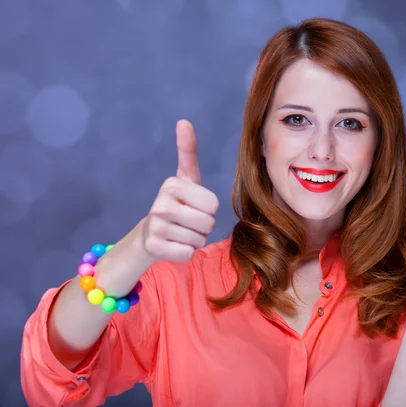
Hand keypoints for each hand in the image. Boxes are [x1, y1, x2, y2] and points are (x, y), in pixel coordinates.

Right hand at [139, 119, 219, 261]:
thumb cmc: (177, 203)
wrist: (150, 233)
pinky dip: (185, 252)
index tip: (194, 204)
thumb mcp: (186, 177)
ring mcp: (156, 227)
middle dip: (204, 226)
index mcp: (172, 185)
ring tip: (180, 232)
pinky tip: (173, 244)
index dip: (208, 208)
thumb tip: (184, 121)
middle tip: (188, 221)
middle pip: (208, 223)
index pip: (213, 204)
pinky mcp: (154, 248)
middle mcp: (161, 205)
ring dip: (195, 239)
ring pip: (199, 240)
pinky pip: (188, 253)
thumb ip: (187, 151)